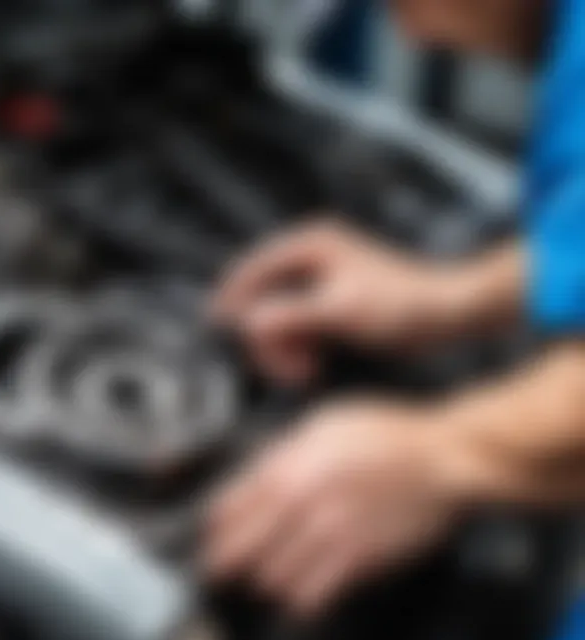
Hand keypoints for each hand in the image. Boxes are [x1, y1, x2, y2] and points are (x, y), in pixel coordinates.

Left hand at [204, 400, 463, 614]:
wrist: (438, 457)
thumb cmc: (383, 432)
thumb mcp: (322, 422)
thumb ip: (284, 451)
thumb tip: (254, 477)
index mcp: (287, 466)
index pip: (230, 507)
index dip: (214, 530)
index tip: (209, 539)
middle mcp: (299, 502)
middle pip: (242, 548)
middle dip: (225, 563)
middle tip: (220, 571)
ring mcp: (326, 534)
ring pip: (271, 578)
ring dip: (263, 582)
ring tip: (262, 581)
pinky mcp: (356, 561)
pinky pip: (311, 597)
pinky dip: (299, 601)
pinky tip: (298, 597)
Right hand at [213, 220, 465, 383]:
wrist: (444, 314)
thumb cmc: (398, 306)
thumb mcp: (338, 311)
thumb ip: (289, 315)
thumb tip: (247, 323)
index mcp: (310, 245)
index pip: (253, 269)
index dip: (233, 297)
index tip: (217, 324)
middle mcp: (310, 257)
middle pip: (262, 297)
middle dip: (268, 336)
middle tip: (286, 369)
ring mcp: (318, 281)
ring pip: (277, 316)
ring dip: (283, 347)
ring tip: (304, 371)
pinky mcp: (327, 303)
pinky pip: (295, 326)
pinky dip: (297, 347)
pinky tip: (311, 365)